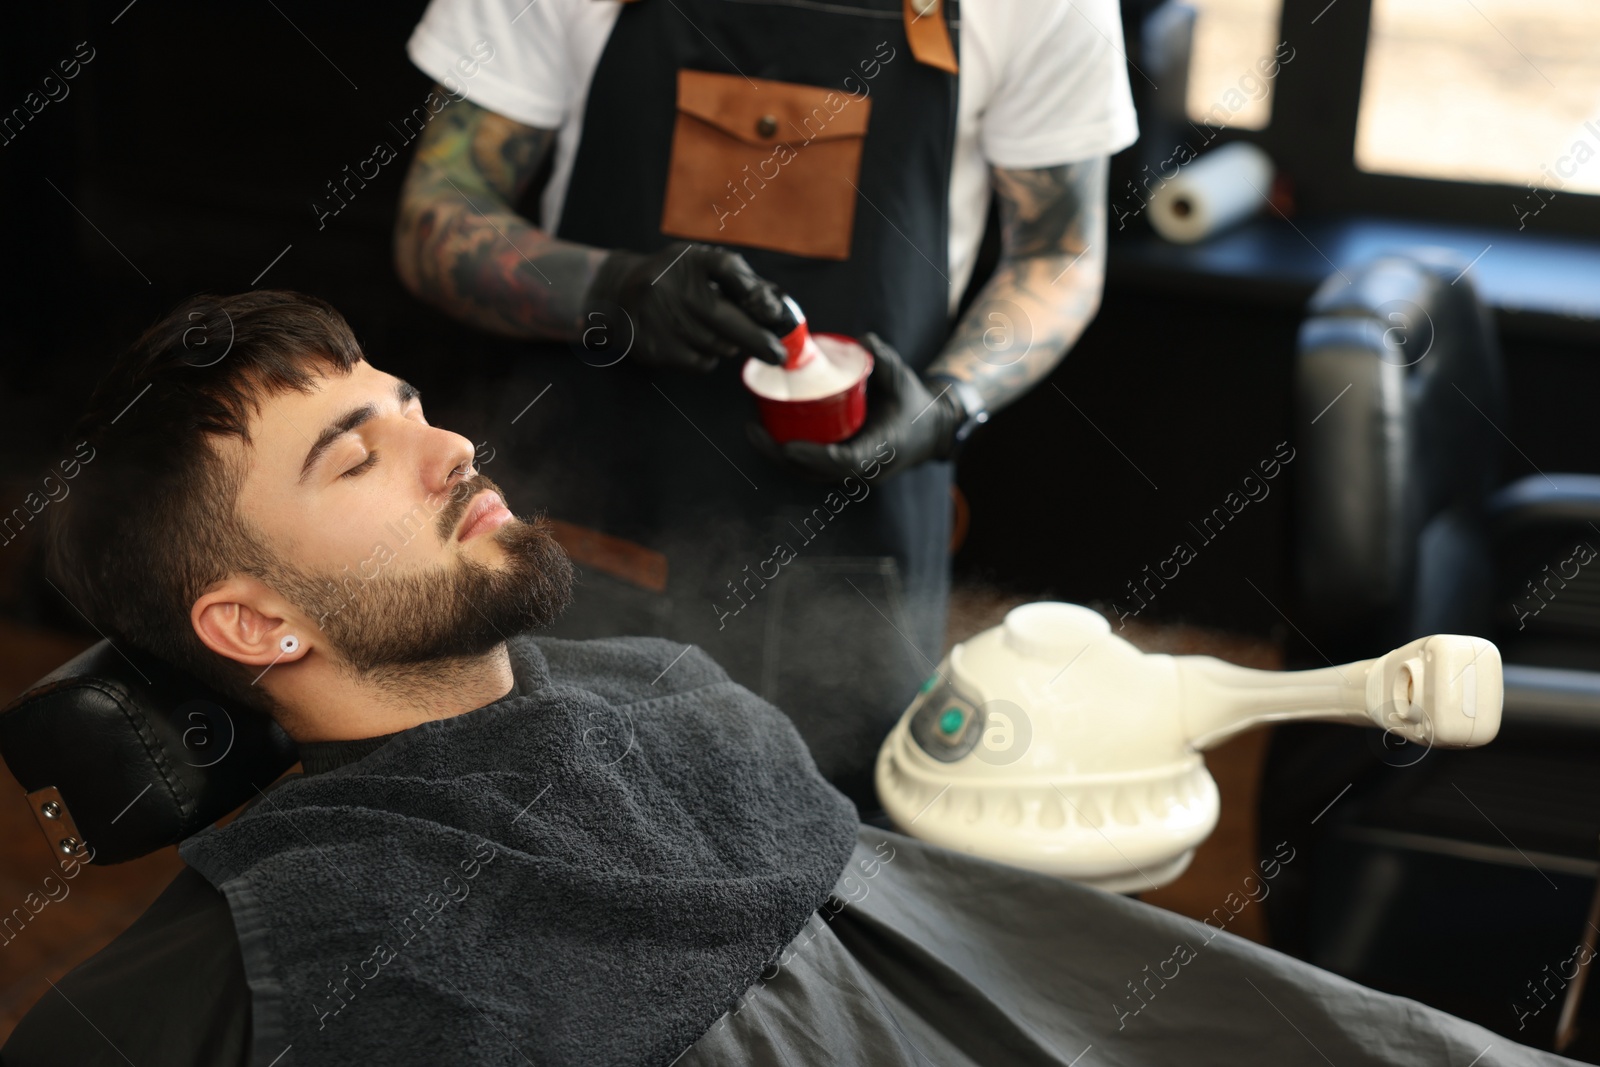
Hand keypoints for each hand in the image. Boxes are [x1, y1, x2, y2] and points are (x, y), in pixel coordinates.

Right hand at [583, 242, 790, 371]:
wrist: (620, 292)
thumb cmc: (676, 279)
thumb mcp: (703, 266)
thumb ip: (742, 282)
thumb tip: (777, 309)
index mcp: (691, 259)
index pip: (726, 267)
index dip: (753, 290)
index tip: (775, 314)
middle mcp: (672, 285)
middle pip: (727, 319)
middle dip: (759, 340)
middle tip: (778, 354)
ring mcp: (660, 317)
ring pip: (717, 345)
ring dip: (728, 345)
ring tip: (714, 331)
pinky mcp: (653, 345)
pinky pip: (700, 362)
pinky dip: (707, 358)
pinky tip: (695, 342)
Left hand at [746, 333, 963, 482]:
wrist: (929, 429)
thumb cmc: (913, 402)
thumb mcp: (902, 378)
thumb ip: (883, 359)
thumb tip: (861, 342)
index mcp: (880, 450)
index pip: (843, 462)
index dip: (813, 457)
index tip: (787, 446)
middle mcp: (864, 469)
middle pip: (815, 472)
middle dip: (781, 455)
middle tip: (753, 430)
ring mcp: (852, 473)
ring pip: (809, 473)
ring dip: (778, 456)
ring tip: (752, 430)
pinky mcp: (842, 468)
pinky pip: (811, 467)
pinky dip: (787, 454)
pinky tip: (766, 434)